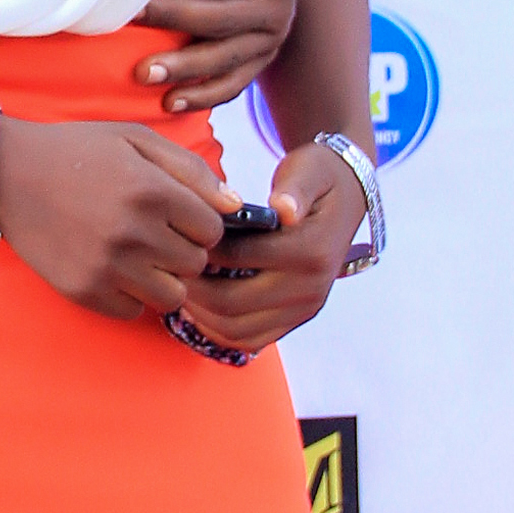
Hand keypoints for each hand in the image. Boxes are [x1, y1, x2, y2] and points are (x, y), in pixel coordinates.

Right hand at [0, 119, 234, 319]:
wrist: (7, 174)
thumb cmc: (78, 151)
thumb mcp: (136, 141)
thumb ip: (192, 171)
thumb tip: (237, 206)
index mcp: (152, 191)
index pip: (214, 230)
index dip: (200, 222)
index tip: (178, 214)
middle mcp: (133, 232)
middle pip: (195, 265)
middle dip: (183, 250)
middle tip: (155, 232)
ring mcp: (107, 266)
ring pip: (171, 296)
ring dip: (162, 277)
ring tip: (139, 254)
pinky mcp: (83, 290)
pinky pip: (133, 311)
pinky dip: (130, 294)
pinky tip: (112, 267)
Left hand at [133, 0, 311, 112]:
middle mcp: (286, 5)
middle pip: (223, 19)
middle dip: (172, 19)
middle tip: (128, 18)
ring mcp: (275, 36)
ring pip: (226, 59)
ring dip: (183, 70)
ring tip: (142, 73)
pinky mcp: (263, 58)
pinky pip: (235, 84)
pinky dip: (203, 96)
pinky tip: (170, 104)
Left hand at [159, 143, 368, 354]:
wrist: (346, 200)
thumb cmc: (318, 180)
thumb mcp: (308, 172)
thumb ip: (294, 190)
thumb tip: (284, 209)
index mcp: (310, 252)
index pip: (239, 258)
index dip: (202, 250)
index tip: (178, 237)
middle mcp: (309, 288)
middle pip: (231, 303)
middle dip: (193, 288)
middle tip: (166, 268)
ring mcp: (303, 310)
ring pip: (236, 330)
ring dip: (200, 315)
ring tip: (179, 288)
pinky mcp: (295, 321)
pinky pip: (249, 340)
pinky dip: (218, 330)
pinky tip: (198, 308)